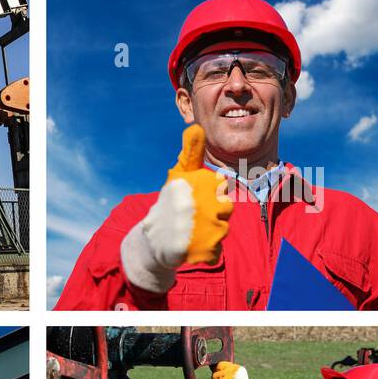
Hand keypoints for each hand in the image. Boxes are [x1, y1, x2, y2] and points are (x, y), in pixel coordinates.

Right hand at [120, 125, 232, 292]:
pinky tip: (191, 246)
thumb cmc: (170, 205)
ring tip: (192, 232)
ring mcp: (198, 228)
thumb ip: (191, 153)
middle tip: (193, 217)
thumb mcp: (179, 176)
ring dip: (212, 233)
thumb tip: (195, 126)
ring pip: (224, 229)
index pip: (221, 188)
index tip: (194, 199)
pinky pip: (217, 252)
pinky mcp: (200, 250)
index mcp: (190, 183)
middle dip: (214, 214)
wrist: (152, 242)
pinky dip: (207, 252)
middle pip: (226, 208)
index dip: (210, 194)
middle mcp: (193, 204)